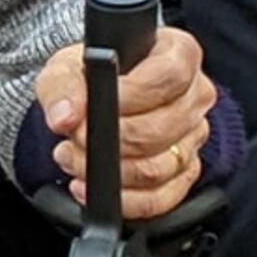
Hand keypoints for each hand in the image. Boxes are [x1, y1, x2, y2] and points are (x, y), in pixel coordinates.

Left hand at [34, 26, 216, 218]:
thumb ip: (62, 87)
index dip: (128, 97)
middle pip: (160, 129)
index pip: (169, 77)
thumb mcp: (66, 68)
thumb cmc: (91, 75)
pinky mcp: (185, 172)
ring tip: (75, 158)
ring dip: (108, 172)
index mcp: (179, 55)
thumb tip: (65, 116)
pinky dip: (123, 201)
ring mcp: (194, 136)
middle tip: (73, 138)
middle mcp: (195, 96)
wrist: (95, 99)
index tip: (92, 110)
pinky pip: (162, 198)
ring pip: (158, 168)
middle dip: (107, 141)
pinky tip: (91, 189)